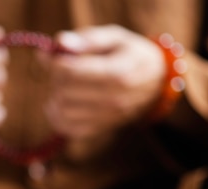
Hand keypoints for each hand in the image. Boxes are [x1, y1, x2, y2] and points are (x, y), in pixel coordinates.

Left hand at [44, 25, 164, 141]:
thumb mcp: (116, 38)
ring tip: (62, 85)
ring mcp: (107, 118)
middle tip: (60, 69)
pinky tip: (62, 103)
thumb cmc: (130, 55)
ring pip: (62, 111)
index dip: (55, 62)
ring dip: (54, 97)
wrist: (154, 83)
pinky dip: (57, 116)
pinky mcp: (99, 130)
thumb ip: (88, 39)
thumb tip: (60, 43)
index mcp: (118, 74)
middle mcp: (114, 100)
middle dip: (55, 77)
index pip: (71, 72)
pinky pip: (67, 128)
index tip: (53, 55)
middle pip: (64, 91)